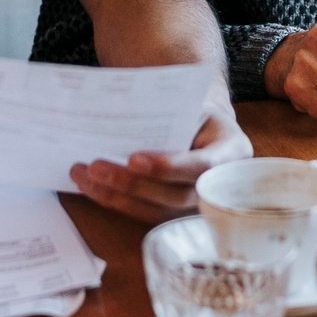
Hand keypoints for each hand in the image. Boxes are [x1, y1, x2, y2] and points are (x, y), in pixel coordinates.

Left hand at [71, 87, 249, 221]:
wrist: (200, 123)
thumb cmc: (194, 108)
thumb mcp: (191, 101)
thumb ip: (168, 112)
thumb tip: (120, 118)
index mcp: (232, 150)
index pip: (203, 166)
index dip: (169, 166)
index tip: (133, 159)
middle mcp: (221, 186)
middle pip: (176, 196)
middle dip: (133, 184)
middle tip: (95, 166)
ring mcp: (199, 206)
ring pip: (157, 212)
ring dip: (116, 196)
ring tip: (84, 175)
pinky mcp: (176, 215)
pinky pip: (144, 215)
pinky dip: (115, 201)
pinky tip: (91, 187)